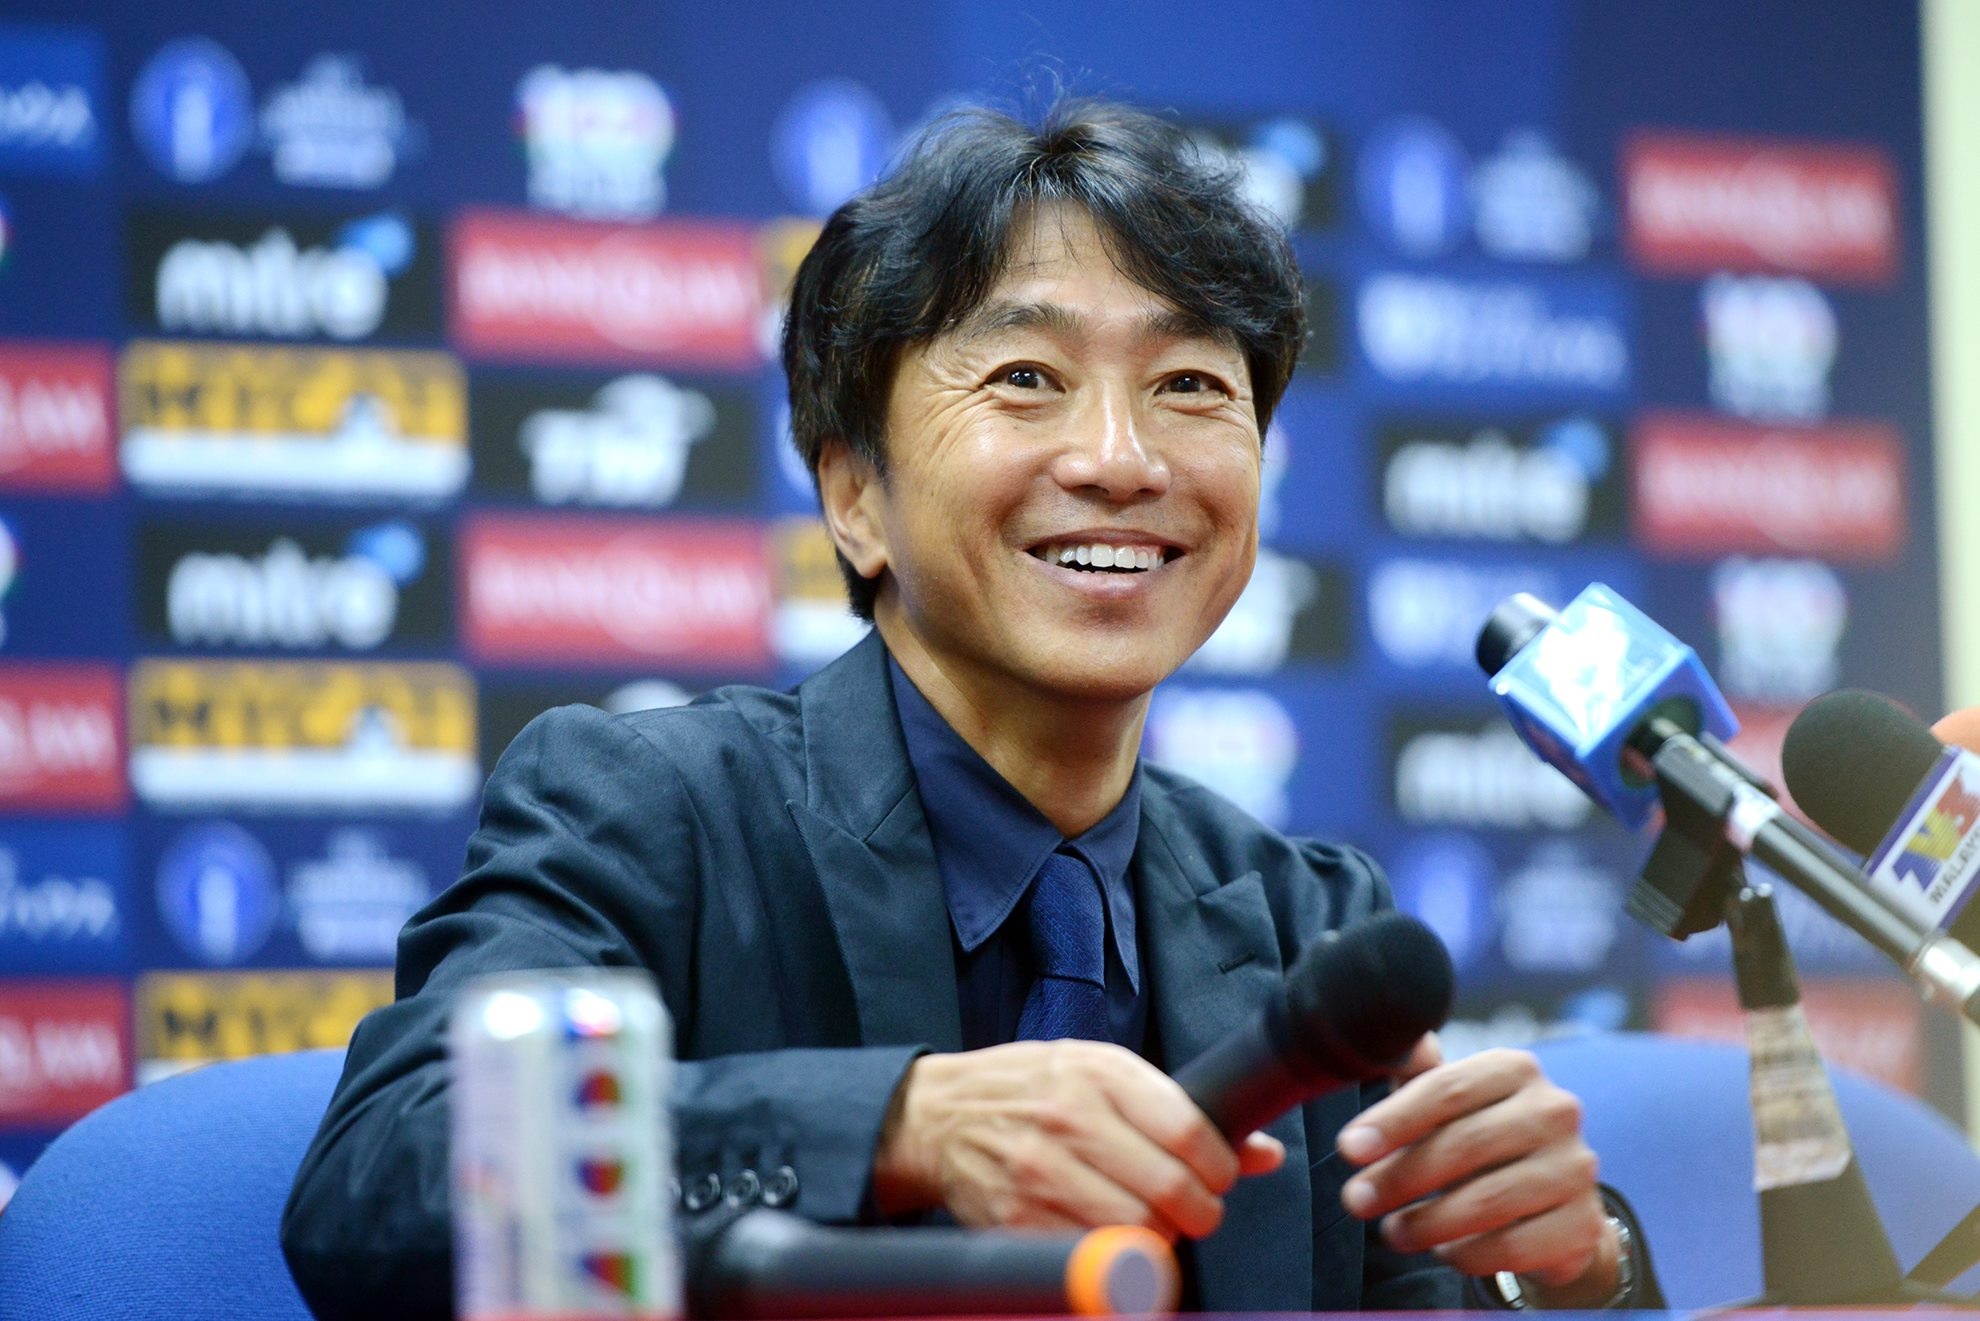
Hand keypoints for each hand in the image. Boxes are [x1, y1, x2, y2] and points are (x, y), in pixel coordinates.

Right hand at [872, 1040, 1284, 1238]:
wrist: (939, 1114)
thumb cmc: (1032, 1087)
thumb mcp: (1102, 1072)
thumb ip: (1179, 1109)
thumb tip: (1264, 1152)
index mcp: (1099, 1073)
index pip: (1188, 1131)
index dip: (1220, 1167)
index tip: (1217, 1176)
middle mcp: (1070, 1118)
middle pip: (1170, 1191)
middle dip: (1199, 1212)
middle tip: (1193, 1210)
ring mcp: (1040, 1171)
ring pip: (1137, 1232)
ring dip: (1160, 1239)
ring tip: (1152, 1223)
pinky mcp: (1017, 1219)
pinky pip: (1091, 1256)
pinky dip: (1112, 1258)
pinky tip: (1108, 1235)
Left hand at [1338, 1039, 1620, 1305]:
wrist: (1553, 1200)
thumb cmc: (1482, 1138)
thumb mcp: (1450, 1100)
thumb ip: (1415, 1074)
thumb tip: (1376, 1041)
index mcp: (1514, 1069)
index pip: (1446, 1088)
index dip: (1393, 1120)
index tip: (1349, 1148)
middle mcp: (1554, 1110)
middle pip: (1464, 1145)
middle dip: (1400, 1176)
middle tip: (1356, 1200)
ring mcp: (1575, 1168)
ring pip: (1488, 1201)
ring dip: (1427, 1222)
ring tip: (1393, 1232)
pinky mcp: (1582, 1224)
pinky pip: (1513, 1247)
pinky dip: (1469, 1254)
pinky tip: (1443, 1251)